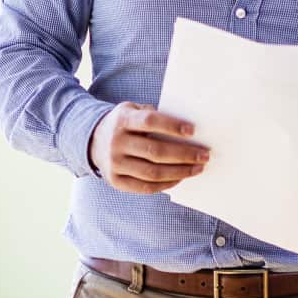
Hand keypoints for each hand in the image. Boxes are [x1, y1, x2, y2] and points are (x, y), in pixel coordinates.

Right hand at [88, 102, 209, 194]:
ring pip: (152, 173)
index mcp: (122, 120)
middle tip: (204, 155)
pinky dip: (166, 184)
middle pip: (155, 152)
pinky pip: (145, 187)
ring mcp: (114, 164)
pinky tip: (180, 178)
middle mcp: (116, 143)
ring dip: (179, 172)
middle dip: (184, 154)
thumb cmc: (124, 124)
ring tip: (198, 168)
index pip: (149, 121)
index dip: (171, 126)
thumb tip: (186, 131)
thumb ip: (152, 116)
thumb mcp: (132, 110)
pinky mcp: (115, 181)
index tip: (192, 131)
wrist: (93, 141)